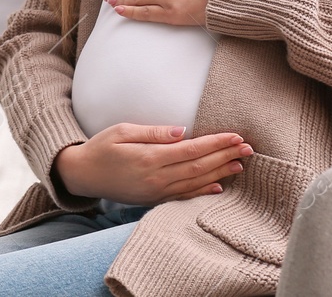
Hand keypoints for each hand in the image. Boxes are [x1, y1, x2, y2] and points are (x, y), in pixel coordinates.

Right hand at [52, 123, 253, 204]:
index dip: (216, 143)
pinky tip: (218, 187)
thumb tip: (182, 131)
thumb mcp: (122, 131)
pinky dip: (203, 192)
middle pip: (199, 167)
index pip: (191, 150)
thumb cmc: (101, 148)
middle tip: (248, 149)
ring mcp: (156, 192)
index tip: (235, 136)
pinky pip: (183, 196)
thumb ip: (153, 132)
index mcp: (149, 158)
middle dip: (225, 157)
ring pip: (195, 183)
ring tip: (240, 165)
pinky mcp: (154, 200)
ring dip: (220, 173)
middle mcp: (156, 178)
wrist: (82, 175)